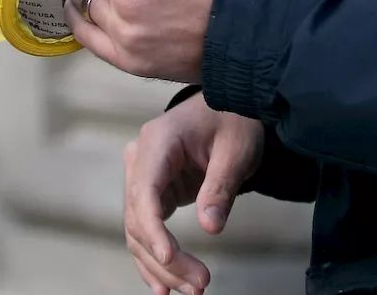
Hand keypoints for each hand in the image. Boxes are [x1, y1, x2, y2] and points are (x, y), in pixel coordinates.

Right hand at [124, 91, 264, 294]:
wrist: (234, 100)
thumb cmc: (236, 118)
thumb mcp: (237, 149)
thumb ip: (221, 186)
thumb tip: (210, 228)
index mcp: (157, 142)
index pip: (143, 193)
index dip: (153, 230)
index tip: (169, 257)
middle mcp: (140, 160)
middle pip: (139, 220)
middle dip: (166, 258)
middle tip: (199, 285)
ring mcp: (143, 177)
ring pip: (139, 232)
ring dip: (162, 266)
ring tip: (191, 290)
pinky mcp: (153, 192)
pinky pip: (147, 229)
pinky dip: (157, 257)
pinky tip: (165, 287)